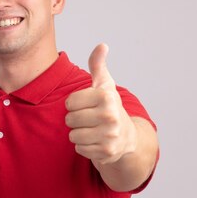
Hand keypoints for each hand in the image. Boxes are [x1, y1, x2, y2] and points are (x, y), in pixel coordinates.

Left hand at [65, 44, 136, 164]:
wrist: (127, 137)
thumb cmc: (109, 107)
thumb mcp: (104, 85)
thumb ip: (98, 65)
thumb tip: (102, 45)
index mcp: (106, 97)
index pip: (69, 102)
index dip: (74, 104)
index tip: (85, 104)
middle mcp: (110, 116)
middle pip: (69, 120)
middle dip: (75, 120)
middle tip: (88, 119)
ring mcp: (109, 135)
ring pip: (73, 136)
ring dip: (78, 134)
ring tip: (91, 130)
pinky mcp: (106, 152)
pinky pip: (79, 149)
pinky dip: (84, 146)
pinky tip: (95, 141)